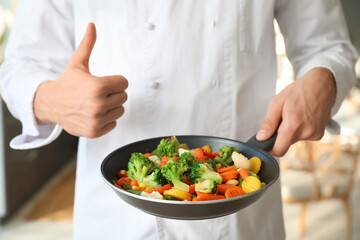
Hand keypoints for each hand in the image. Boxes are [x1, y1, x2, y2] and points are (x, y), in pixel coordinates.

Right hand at [34, 23, 127, 137]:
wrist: (51, 104)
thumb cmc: (67, 83)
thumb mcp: (78, 63)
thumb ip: (88, 45)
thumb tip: (92, 26)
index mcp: (97, 87)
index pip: (124, 83)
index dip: (116, 81)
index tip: (105, 81)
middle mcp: (98, 105)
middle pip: (124, 97)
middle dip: (114, 93)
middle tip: (99, 92)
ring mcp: (96, 120)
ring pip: (120, 111)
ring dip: (112, 106)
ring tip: (96, 102)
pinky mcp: (94, 132)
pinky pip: (113, 124)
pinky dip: (107, 119)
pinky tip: (94, 113)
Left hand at [256, 68, 335, 156]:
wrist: (321, 85)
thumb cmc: (298, 91)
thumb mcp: (277, 103)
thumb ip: (269, 123)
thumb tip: (261, 138)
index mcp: (293, 125)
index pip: (279, 150)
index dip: (270, 148)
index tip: (266, 142)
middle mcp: (306, 132)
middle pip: (285, 144)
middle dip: (280, 135)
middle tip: (282, 119)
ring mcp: (315, 134)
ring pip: (294, 140)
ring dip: (291, 131)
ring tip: (294, 115)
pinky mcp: (320, 134)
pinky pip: (303, 137)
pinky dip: (300, 130)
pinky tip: (303, 118)